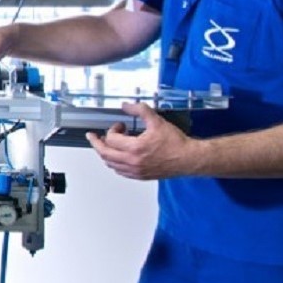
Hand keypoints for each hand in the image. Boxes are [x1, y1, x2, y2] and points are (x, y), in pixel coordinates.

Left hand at [86, 102, 200, 179]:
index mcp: (135, 148)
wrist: (189, 158)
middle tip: (93, 137)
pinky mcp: (140, 176)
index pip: (111, 139)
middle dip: (96, 143)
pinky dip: (114, 163)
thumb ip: (140, 110)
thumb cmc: (176, 143)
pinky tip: (116, 157)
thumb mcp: (157, 121)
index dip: (112, 129)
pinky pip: (120, 172)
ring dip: (105, 153)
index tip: (119, 126)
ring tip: (105, 145)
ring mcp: (135, 171)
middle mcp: (133, 162)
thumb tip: (126, 105)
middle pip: (104, 154)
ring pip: (110, 164)